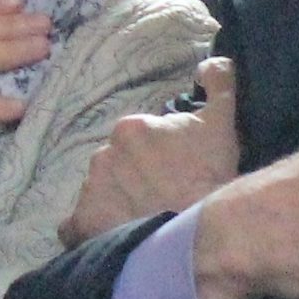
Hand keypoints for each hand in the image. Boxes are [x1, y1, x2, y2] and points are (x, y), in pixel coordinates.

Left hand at [61, 57, 240, 246]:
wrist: (205, 232)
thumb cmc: (213, 176)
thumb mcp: (224, 123)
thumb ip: (219, 83)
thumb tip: (206, 64)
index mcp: (130, 128)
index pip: (135, 142)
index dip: (155, 159)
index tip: (173, 175)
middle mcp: (103, 154)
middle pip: (115, 166)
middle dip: (133, 179)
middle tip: (160, 198)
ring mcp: (91, 190)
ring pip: (99, 193)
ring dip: (116, 204)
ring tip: (143, 221)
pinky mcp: (85, 224)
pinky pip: (74, 227)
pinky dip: (89, 230)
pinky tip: (112, 235)